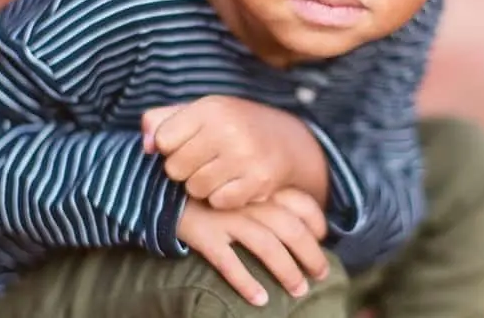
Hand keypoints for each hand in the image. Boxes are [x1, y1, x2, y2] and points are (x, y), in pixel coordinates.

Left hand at [143, 96, 327, 208]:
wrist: (287, 140)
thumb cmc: (233, 125)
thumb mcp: (201, 112)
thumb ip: (163, 121)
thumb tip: (146, 146)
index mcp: (211, 108)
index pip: (164, 140)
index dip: (171, 146)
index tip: (187, 143)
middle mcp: (228, 129)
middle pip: (175, 168)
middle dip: (184, 169)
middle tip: (203, 160)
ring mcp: (246, 155)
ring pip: (195, 188)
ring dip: (202, 186)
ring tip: (218, 171)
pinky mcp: (259, 180)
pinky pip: (218, 202)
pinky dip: (222, 198)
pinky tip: (234, 182)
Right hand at [177, 188, 328, 306]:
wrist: (161, 184)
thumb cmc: (208, 188)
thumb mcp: (240, 182)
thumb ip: (264, 195)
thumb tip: (296, 220)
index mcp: (258, 185)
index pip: (300, 201)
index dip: (317, 222)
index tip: (323, 239)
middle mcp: (247, 200)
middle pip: (290, 228)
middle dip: (311, 253)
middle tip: (321, 273)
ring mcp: (226, 217)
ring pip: (266, 246)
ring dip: (287, 271)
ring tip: (299, 290)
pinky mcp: (204, 234)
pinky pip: (229, 262)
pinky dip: (246, 283)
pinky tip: (260, 300)